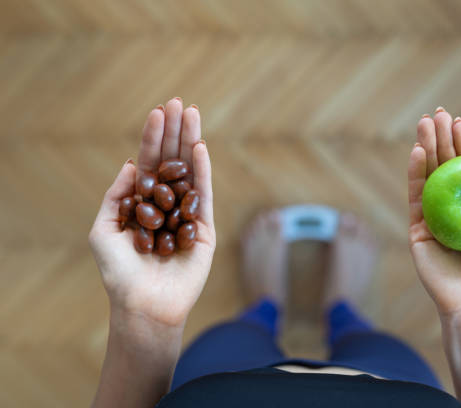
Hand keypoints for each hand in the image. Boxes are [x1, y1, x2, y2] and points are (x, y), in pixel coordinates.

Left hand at [89, 98, 214, 326]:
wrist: (142, 302)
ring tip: (193, 113)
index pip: (150, 163)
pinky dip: (202, 170)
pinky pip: (203, 194)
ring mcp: (187, 214)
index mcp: (144, 204)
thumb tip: (131, 164)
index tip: (158, 111)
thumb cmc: (119, 271)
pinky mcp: (204, 228)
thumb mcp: (103, 229)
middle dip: (175, 131)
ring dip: (191, 141)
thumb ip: (116, 195)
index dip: (153, 137)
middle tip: (180, 102)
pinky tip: (200, 147)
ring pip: (190, 171)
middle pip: (172, 161)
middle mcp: (167, 205)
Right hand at [408, 109, 460, 315]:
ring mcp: (432, 216)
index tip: (457, 121)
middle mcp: (451, 206)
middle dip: (440, 138)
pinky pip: (415, 195)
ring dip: (425, 147)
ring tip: (424, 123)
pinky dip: (415, 173)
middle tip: (436, 113)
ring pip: (427, 175)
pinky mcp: (416, 227)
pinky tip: (418, 152)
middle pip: (443, 165)